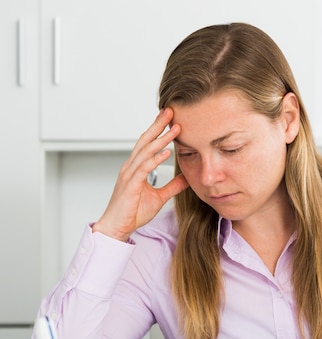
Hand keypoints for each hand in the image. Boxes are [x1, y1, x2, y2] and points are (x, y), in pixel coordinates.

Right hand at [92, 108, 188, 241]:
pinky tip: (166, 153)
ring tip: (175, 128)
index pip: (148, 143)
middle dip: (158, 125)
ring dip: (161, 139)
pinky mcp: (131, 185)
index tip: (171, 118)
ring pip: (146, 151)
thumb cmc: (133, 212)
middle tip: (171, 111)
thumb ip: (173, 186)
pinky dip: (155, 159)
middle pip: (145, 140)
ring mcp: (129, 174)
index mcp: (137, 167)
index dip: (159, 130)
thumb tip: (187, 178)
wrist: (117, 227)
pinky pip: (144, 169)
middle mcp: (131, 167)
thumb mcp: (159, 197)